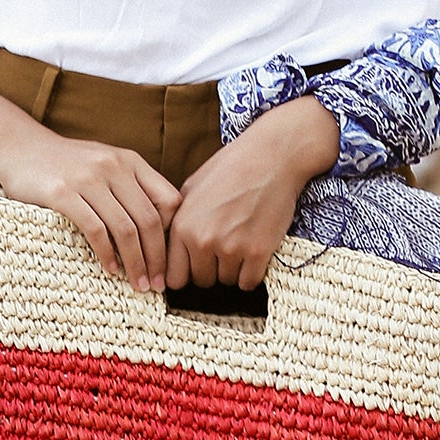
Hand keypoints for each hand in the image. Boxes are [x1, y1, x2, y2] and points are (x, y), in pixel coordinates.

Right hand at [0, 129, 181, 290]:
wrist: (18, 146)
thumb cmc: (65, 164)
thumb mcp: (104, 164)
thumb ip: (130, 187)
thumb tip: (157, 229)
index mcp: (129, 161)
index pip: (168, 201)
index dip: (172, 234)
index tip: (168, 259)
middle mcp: (113, 167)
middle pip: (149, 220)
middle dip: (157, 258)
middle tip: (158, 284)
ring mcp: (87, 179)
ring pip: (125, 229)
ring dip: (135, 263)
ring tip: (138, 284)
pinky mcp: (62, 194)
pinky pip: (95, 230)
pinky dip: (107, 254)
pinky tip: (111, 269)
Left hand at [169, 97, 337, 290]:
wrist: (271, 157)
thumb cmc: (231, 168)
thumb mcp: (191, 189)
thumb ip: (178, 221)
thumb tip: (168, 247)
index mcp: (182, 226)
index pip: (174, 276)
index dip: (185, 273)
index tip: (195, 267)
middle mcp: (203, 240)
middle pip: (201, 281)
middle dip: (210, 270)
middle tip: (222, 250)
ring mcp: (231, 248)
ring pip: (226, 281)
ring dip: (233, 270)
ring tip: (240, 244)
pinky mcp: (258, 252)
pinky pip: (249, 282)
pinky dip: (251, 273)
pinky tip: (253, 253)